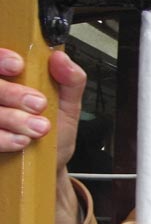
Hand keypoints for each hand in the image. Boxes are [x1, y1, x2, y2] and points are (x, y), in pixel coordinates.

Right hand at [0, 48, 85, 171]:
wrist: (52, 165)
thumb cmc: (56, 131)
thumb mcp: (69, 105)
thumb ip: (70, 80)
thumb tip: (61, 59)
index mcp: (11, 79)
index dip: (0, 58)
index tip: (18, 65)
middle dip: (11, 92)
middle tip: (39, 104)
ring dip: (12, 118)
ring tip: (40, 128)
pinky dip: (2, 138)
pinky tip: (21, 142)